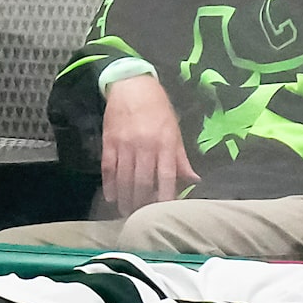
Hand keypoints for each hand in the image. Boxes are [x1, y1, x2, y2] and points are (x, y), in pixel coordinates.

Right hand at [100, 72, 195, 215]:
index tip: (165, 212)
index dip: (166, 196)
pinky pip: (108, 168)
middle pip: (143, 181)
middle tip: (141, 216)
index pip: (167, 175)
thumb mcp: (174, 130)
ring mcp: (125, 144)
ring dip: (125, 198)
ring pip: (124, 178)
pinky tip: (111, 197)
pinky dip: (109, 185)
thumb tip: (193, 180)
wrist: (131, 85)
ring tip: (126, 212)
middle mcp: (145, 145)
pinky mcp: (109, 142)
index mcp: (164, 143)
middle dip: (142, 202)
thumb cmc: (157, 109)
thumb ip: (181, 158)